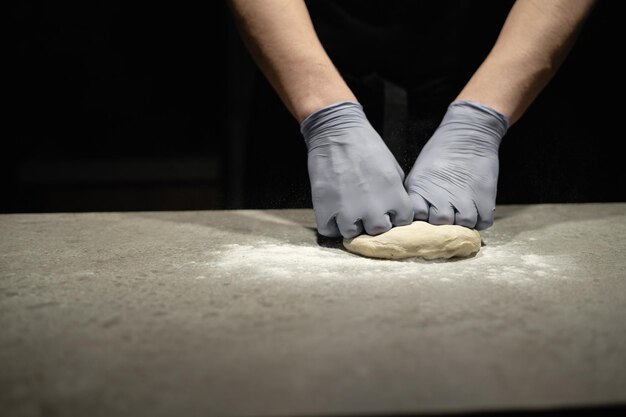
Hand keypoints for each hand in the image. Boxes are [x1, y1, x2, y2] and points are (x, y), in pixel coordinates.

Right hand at [301, 101, 412, 237]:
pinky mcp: (325, 209)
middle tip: (365, 209)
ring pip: (353, 234)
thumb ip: (397, 193)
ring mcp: (348, 211)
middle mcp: (373, 208)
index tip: (386, 208)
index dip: (394, 215)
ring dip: (350, 224)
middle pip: (378, 230)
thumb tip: (396, 211)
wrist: (336, 132)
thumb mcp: (393, 168)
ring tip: (346, 209)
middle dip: (372, 221)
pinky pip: (329, 231)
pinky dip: (330, 224)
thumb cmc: (366, 146)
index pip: (402, 222)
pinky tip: (332, 211)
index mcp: (394, 196)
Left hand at [404, 100, 508, 229]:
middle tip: (449, 212)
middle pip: (440, 224)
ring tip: (463, 210)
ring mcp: (465, 200)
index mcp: (421, 190)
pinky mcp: (486, 199)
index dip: (423, 218)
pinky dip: (481, 220)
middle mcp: (442, 198)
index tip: (428, 213)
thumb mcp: (419, 172)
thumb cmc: (441, 152)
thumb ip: (416, 195)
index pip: (417, 217)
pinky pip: (483, 223)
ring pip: (463, 225)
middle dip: (444, 222)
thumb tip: (417, 217)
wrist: (469, 135)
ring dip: (464, 222)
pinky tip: (476, 210)